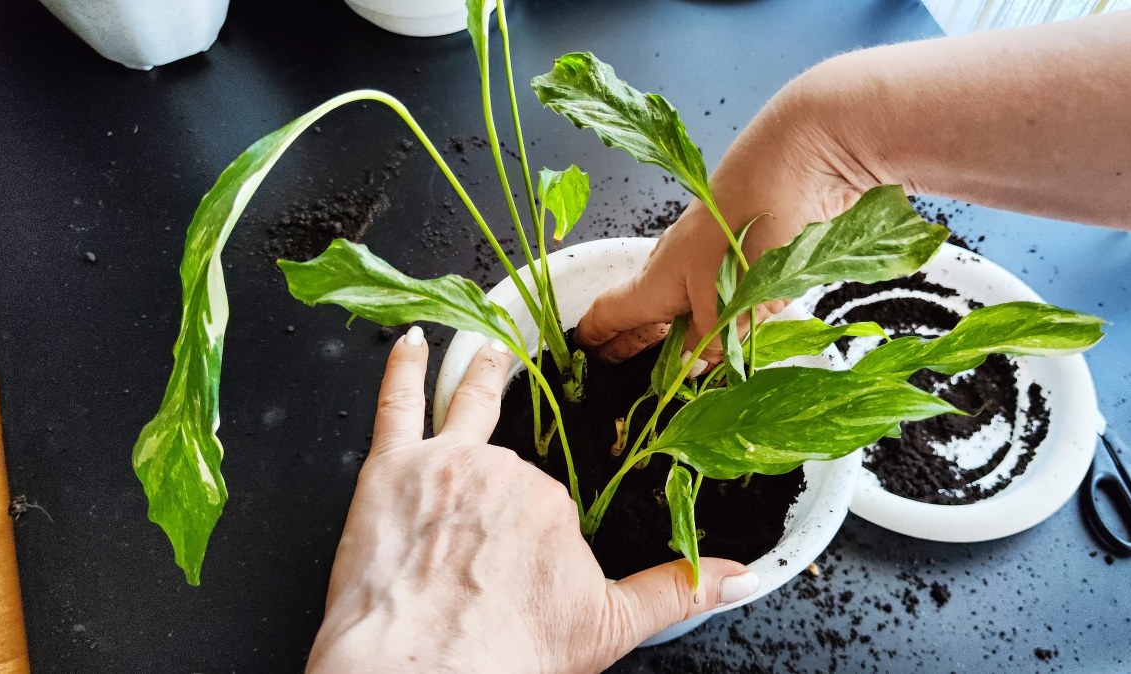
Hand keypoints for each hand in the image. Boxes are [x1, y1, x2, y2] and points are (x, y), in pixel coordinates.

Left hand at [307, 326, 759, 673]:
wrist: (427, 673)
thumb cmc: (508, 653)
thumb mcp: (610, 627)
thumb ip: (678, 592)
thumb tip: (741, 576)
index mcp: (552, 502)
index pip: (547, 503)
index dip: (535, 540)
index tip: (525, 570)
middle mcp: (503, 471)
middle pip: (507, 465)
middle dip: (501, 499)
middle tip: (492, 539)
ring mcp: (445, 463)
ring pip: (466, 410)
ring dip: (480, 378)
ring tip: (490, 356)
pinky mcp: (389, 469)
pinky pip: (398, 403)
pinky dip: (405, 369)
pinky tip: (411, 343)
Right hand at [575, 68, 882, 364]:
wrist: (798, 161)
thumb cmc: (750, 226)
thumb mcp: (729, 301)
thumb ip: (713, 341)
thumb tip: (695, 367)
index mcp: (657, 280)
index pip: (610, 313)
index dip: (595, 338)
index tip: (584, 356)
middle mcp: (675, 266)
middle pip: (646, 309)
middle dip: (634, 340)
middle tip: (622, 368)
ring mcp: (709, 254)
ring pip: (686, 300)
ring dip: (683, 331)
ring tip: (683, 364)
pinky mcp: (745, 246)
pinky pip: (722, 289)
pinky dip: (720, 313)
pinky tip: (737, 330)